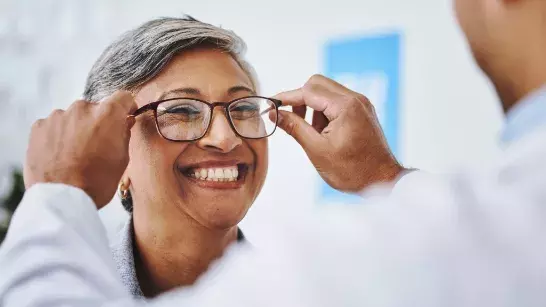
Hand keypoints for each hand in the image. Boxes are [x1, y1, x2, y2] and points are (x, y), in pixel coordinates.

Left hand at [24, 91, 136, 207]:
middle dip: (98, 122)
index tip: (125, 116)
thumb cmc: (96, 182)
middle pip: (95, 108)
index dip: (126, 107)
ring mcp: (58, 116)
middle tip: (98, 145)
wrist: (61, 199)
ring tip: (76, 153)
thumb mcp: (122, 160)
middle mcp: (82, 108)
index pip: (123, 97)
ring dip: (77, 129)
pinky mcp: (39, 126)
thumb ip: (124, 134)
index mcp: (107, 115)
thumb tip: (124, 122)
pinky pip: (54, 125)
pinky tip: (60, 155)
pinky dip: (58, 136)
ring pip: (73, 117)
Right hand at [274, 75, 403, 192]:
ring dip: (312, 108)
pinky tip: (323, 134)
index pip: (308, 91)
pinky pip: (336, 102)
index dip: (286, 98)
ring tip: (314, 134)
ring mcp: (361, 104)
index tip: (271, 106)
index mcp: (346, 106)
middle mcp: (355, 99)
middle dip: (300, 100)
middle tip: (291, 121)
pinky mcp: (362, 111)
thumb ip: (294, 127)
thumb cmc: (353, 171)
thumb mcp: (317, 150)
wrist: (383, 181)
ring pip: (326, 92)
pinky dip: (324, 113)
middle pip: (317, 84)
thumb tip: (275, 114)